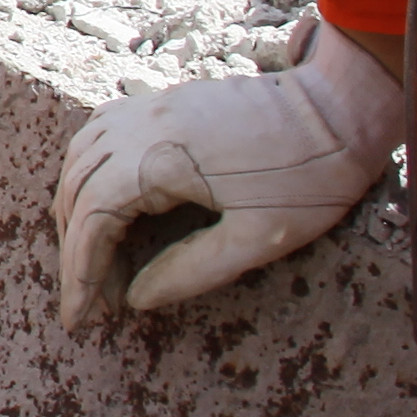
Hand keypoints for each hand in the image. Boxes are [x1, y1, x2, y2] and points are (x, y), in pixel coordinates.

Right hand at [54, 23, 405, 325]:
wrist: (342, 106)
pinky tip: (103, 192)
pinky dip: (89, 167)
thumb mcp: (258, 238)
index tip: (81, 317)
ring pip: (81, 155)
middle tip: (90, 298)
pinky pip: (102, 130)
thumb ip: (191, 271)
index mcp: (160, 159)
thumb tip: (137, 297)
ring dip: (76, 206)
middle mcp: (144, 125)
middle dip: (74, 248)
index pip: (93, 219)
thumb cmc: (311, 175)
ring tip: (90, 253)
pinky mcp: (167, 99)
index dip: (80, 273)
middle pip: (77, 188)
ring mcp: (153, 105)